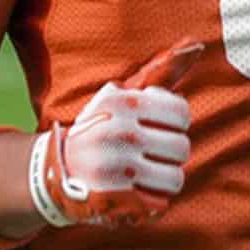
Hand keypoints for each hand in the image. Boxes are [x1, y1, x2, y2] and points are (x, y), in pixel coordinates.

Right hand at [29, 40, 203, 228]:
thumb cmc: (98, 127)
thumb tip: (196, 45)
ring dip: (164, 178)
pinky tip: (137, 190)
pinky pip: (160, 204)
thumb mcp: (120, 96)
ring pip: (175, 178)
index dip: (176, 124)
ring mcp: (118, 169)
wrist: (54, 170)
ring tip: (147, 173)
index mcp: (123, 104)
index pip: (182, 114)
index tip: (161, 127)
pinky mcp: (116, 201)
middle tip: (152, 153)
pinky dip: (153, 200)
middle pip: (182, 148)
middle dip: (171, 153)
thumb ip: (159, 73)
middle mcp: (121, 134)